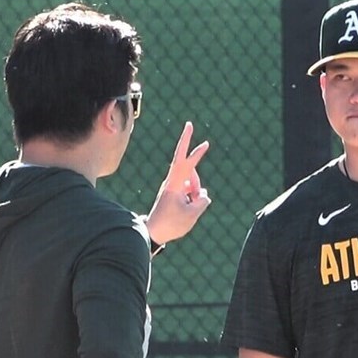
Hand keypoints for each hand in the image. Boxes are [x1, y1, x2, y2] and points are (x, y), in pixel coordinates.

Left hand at [144, 121, 210, 244]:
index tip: (203, 141)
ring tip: (188, 207)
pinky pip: (189, 189)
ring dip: (196, 190)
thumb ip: (201, 200)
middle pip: (184, 160)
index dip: (195, 151)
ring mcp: (172, 186)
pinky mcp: (173, 191)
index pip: (186, 162)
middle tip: (189, 124)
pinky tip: (187, 207)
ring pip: (192, 181)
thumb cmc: (171, 224)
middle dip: (187, 141)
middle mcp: (172, 181)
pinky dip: (193, 195)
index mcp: (174, 184)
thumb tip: (202, 194)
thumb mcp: (192, 214)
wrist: (153, 232)